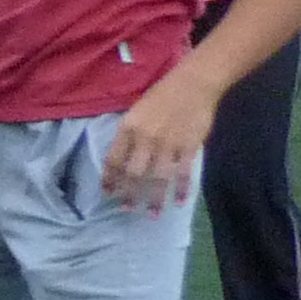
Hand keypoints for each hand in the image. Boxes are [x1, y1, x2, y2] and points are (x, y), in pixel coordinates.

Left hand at [104, 75, 211, 211]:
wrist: (193, 85)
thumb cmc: (162, 95)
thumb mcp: (136, 111)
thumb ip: (130, 135)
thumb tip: (122, 159)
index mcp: (129, 128)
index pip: (114, 159)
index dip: (110, 178)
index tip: (107, 192)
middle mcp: (146, 139)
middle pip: (134, 173)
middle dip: (129, 194)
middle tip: (126, 208)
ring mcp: (169, 145)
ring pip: (158, 179)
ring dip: (154, 199)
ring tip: (151, 214)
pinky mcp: (189, 148)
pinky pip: (183, 174)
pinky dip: (182, 190)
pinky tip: (179, 202)